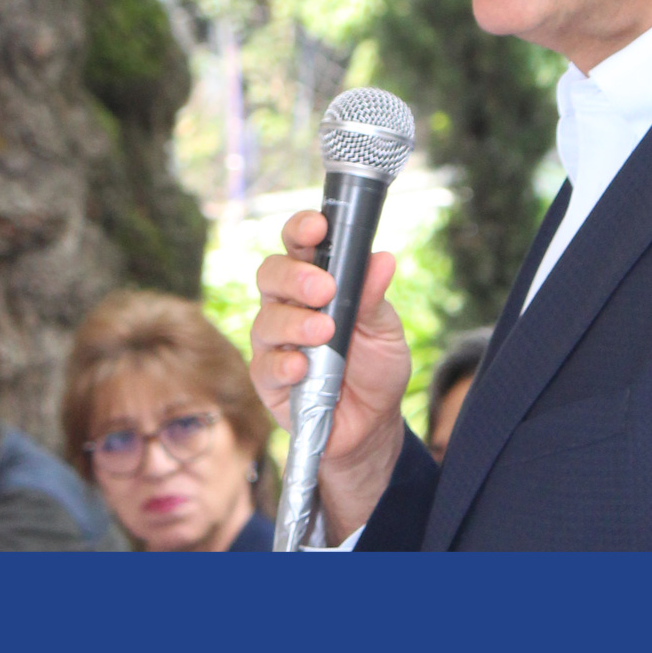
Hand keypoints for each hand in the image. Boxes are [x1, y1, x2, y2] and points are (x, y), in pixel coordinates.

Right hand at [250, 210, 410, 540]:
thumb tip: (383, 258)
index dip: (302, 230)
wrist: (372, 425)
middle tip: (325, 289)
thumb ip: (375, 297)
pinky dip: (284, 364)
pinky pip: (265, 366)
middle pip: (271, 274)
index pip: (299, 245)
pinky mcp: (268, 379)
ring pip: (266, 319)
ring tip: (324, 332)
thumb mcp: (385, 330)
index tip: (318, 227)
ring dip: (295, 322)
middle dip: (295, 276)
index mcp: (316, 282)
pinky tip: (303, 367)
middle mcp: (288, 305)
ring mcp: (274, 342)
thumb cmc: (376, 368)